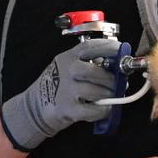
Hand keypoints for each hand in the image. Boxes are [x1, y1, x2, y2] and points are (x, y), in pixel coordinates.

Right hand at [0, 37, 121, 150]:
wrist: (35, 106)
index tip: (122, 50)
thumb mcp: (68, 66)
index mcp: (69, 57)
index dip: (109, 47)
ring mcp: (67, 90)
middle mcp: (67, 71)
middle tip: (120, 82)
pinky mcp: (68, 109)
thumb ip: (89, 63)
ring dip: (109, 94)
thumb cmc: (58, 84)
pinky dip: (103, 110)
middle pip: (96, 72)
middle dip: (112, 78)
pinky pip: (94, 110)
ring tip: (112, 96)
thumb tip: (116, 65)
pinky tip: (104, 108)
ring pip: (97, 91)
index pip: (91, 47)